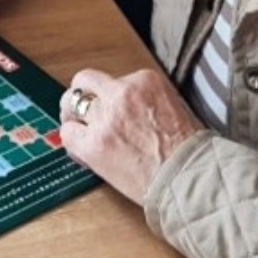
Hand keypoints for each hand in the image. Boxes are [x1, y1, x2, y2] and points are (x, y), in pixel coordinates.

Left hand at [58, 67, 204, 205]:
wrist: (188, 178)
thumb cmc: (189, 150)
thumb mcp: (174, 107)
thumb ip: (147, 101)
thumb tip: (130, 109)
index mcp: (145, 80)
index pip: (114, 79)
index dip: (109, 96)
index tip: (111, 110)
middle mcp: (122, 93)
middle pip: (86, 80)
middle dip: (83, 94)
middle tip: (81, 109)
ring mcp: (106, 117)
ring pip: (71, 102)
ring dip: (72, 115)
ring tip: (76, 127)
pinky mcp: (93, 144)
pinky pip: (68, 133)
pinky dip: (72, 140)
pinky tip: (81, 149)